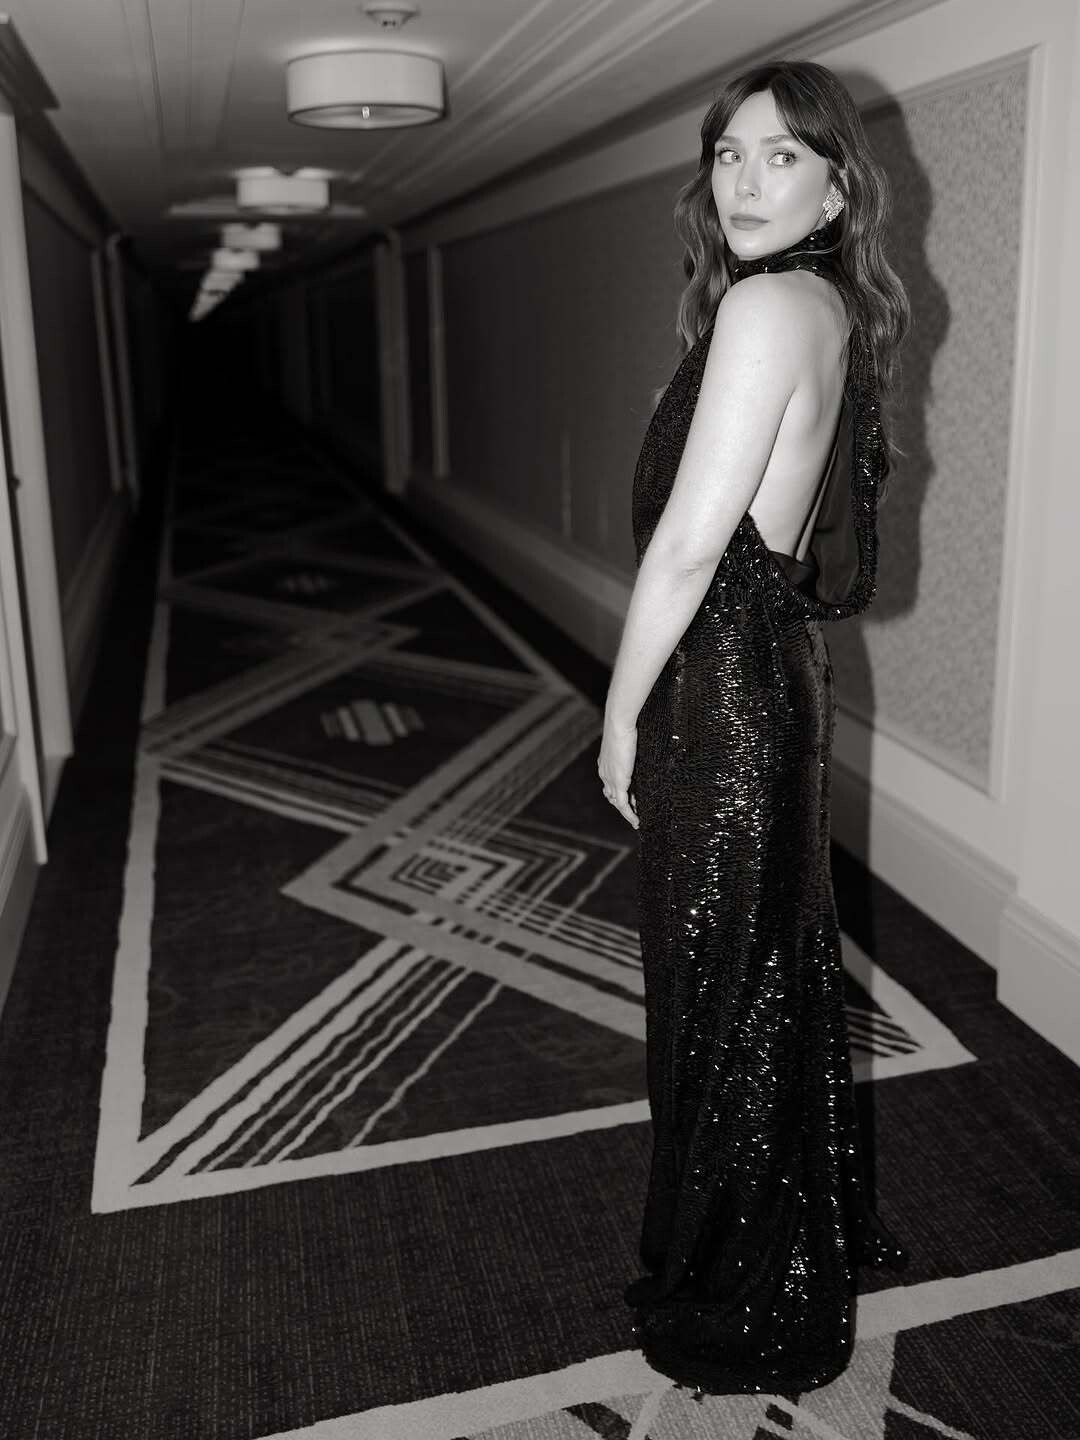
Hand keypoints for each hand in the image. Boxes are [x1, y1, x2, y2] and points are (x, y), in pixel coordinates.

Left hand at [597, 715, 638, 829]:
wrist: (619, 724)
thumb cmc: (625, 727)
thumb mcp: (627, 740)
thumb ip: (630, 748)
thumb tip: (638, 744)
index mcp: (604, 763)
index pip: (610, 783)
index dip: (618, 792)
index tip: (630, 798)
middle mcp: (604, 773)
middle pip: (611, 795)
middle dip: (622, 804)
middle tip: (634, 812)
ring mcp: (610, 779)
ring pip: (616, 802)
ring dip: (626, 811)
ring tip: (636, 819)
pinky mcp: (618, 782)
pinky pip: (623, 804)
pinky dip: (629, 814)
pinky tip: (636, 821)